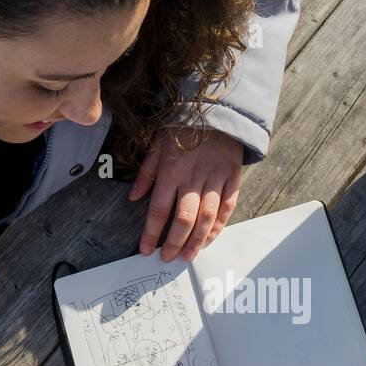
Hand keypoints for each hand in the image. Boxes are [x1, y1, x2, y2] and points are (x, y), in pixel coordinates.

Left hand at [128, 125, 242, 262]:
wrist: (217, 108)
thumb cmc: (183, 127)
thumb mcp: (158, 144)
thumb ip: (146, 173)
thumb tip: (133, 197)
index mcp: (172, 171)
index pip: (159, 209)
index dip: (151, 233)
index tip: (145, 250)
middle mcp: (194, 178)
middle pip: (184, 219)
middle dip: (174, 243)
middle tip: (168, 258)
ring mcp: (215, 179)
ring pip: (207, 217)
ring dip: (197, 241)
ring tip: (188, 256)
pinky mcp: (232, 178)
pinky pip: (227, 207)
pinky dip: (219, 226)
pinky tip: (210, 238)